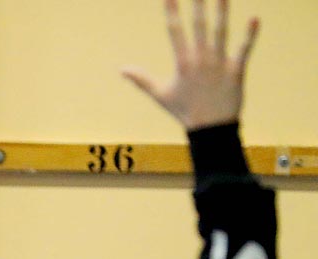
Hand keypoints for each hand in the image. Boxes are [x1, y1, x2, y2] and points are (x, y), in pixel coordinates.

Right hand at [122, 0, 258, 130]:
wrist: (210, 129)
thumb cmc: (184, 111)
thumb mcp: (160, 95)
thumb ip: (141, 79)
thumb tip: (121, 70)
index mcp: (182, 63)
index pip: (175, 32)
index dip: (172, 12)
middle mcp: (200, 60)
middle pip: (198, 26)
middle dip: (198, 5)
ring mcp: (219, 64)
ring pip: (221, 33)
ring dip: (222, 13)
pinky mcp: (236, 70)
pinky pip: (244, 50)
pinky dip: (250, 35)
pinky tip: (254, 18)